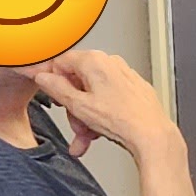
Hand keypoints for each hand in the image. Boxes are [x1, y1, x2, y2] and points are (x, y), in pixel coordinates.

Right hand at [24, 49, 179, 163]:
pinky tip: (101, 131)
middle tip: (75, 124)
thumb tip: (43, 77)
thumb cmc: (122, 119)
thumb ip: (56, 88)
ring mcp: (124, 75)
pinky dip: (101, 114)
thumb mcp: (78, 105)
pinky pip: (109, 98)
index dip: (52, 81)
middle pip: (78, 80)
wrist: (152, 134)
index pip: (61, 62)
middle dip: (73, 106)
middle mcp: (110, 62)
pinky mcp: (133, 89)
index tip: (52, 96)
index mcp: (94, 60)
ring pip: (93, 93)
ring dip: (85, 116)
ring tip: (87, 135)